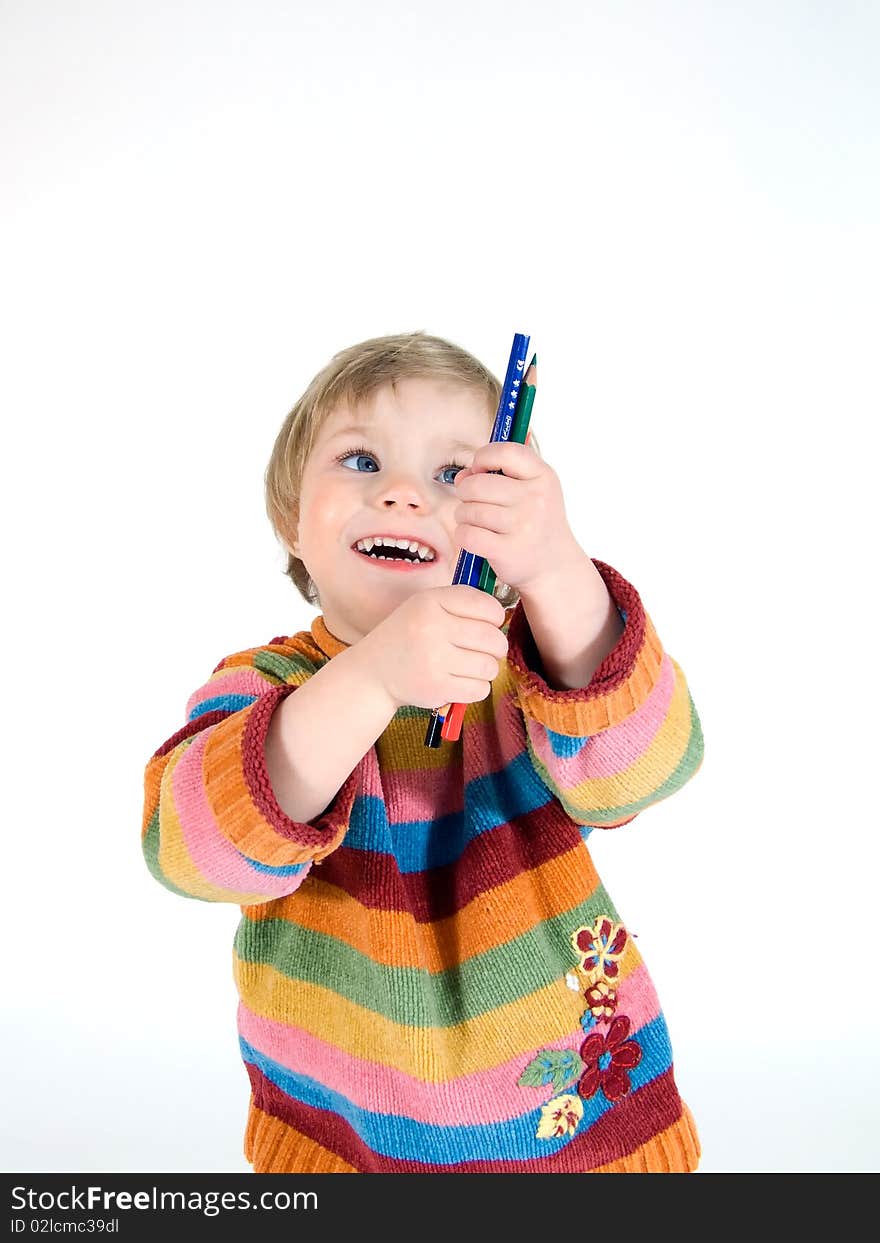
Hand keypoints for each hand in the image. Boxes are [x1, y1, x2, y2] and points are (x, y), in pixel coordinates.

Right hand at [357, 585, 508, 709]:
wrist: (374, 672)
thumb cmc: (408, 636)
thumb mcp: (426, 606)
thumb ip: (460, 604)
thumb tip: (503, 616)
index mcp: (430, 602)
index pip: (486, 606)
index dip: (496, 617)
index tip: (490, 624)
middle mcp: (432, 628)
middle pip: (492, 639)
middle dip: (497, 647)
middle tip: (486, 651)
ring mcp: (434, 660)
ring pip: (489, 667)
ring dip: (486, 669)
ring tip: (470, 667)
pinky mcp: (436, 688)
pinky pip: (480, 689)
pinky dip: (476, 688)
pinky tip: (460, 681)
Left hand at [453, 441, 583, 593]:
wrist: (554, 565)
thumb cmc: (536, 522)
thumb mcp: (532, 489)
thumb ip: (499, 473)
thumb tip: (462, 476)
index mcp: (543, 476)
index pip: (505, 451)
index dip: (483, 458)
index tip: (480, 471)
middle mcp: (536, 499)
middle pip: (476, 484)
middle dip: (466, 493)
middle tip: (475, 503)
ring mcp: (523, 526)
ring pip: (468, 510)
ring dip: (464, 516)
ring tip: (478, 522)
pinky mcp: (508, 551)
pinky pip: (466, 534)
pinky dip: (463, 535)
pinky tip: (476, 538)